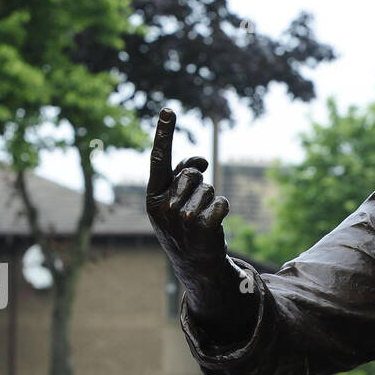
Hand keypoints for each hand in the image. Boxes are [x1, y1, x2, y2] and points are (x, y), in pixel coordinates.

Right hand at [146, 108, 242, 325]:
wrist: (194, 266)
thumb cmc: (185, 228)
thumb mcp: (176, 203)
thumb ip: (182, 177)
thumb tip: (202, 160)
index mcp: (152, 197)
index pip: (159, 160)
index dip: (164, 133)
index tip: (169, 109)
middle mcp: (162, 207)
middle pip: (193, 174)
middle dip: (200, 186)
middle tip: (195, 208)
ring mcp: (181, 218)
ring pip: (209, 188)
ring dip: (211, 202)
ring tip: (202, 222)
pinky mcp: (202, 227)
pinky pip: (221, 202)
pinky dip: (222, 211)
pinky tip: (214, 227)